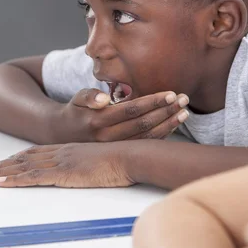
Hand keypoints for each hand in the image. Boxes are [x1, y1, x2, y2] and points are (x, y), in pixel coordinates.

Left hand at [0, 141, 135, 187]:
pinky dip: (15, 179)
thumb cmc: (124, 158)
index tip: (1, 162)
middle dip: (1, 164)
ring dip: (0, 171)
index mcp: (69, 150)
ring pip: (23, 166)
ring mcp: (61, 162)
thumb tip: (93, 170)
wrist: (133, 156)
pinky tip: (1, 183)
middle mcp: (61, 153)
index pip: (36, 153)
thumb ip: (93, 163)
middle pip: (24, 158)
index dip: (16, 158)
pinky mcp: (64, 174)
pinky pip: (34, 177)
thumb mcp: (105, 160)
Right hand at [54, 88, 188, 142]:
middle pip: (143, 124)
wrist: (63, 136)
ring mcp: (115, 148)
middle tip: (184, 99)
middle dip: (165, 111)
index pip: (131, 110)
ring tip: (184, 112)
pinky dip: (161, 135)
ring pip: (147, 137)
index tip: (170, 94)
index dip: (152, 102)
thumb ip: (89, 96)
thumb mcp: (76, 99)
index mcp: (98, 121)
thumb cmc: (75, 111)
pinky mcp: (121, 153)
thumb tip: (102, 98)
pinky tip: (174, 125)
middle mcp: (108, 137)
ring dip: (168, 124)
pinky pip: (145, 145)